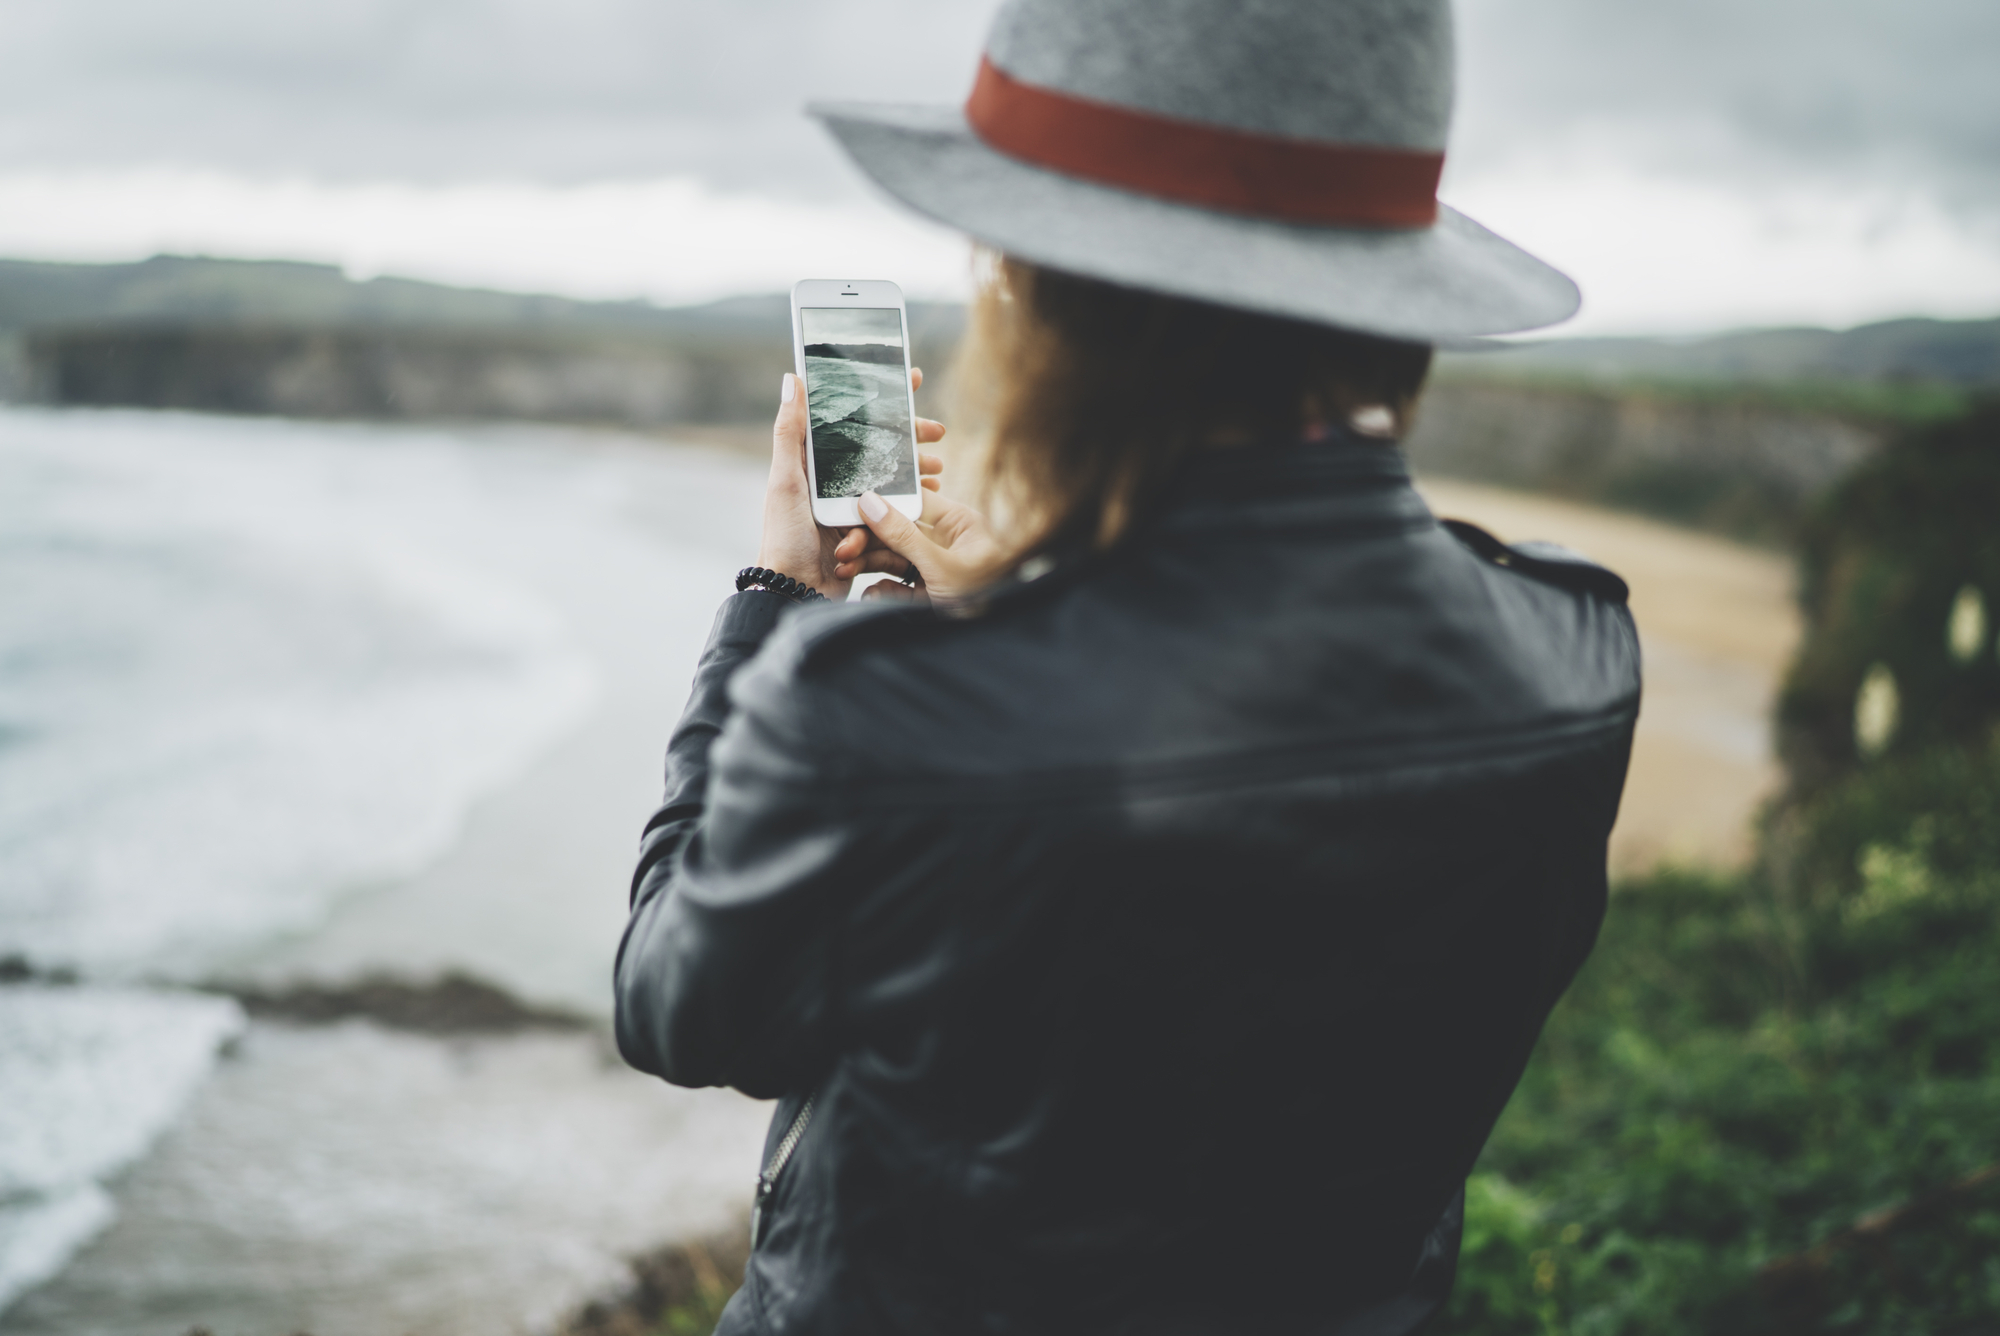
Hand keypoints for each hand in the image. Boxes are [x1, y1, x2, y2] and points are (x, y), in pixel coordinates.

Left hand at [756, 367, 945, 598]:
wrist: (795, 592)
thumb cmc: (784, 537)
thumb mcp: (786, 481)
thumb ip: (790, 433)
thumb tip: (793, 379)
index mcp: (813, 464)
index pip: (849, 421)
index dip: (878, 399)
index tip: (908, 380)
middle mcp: (832, 481)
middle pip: (878, 448)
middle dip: (910, 438)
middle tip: (938, 432)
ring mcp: (849, 506)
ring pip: (891, 478)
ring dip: (917, 470)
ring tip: (939, 468)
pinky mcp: (863, 531)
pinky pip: (894, 510)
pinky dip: (913, 501)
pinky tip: (931, 496)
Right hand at [835, 484, 1007, 609]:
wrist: (987, 644)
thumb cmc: (984, 599)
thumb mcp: (941, 566)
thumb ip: (904, 535)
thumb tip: (870, 502)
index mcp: (958, 524)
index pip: (913, 501)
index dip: (882, 505)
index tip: (852, 511)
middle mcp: (945, 541)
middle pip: (896, 530)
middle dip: (867, 540)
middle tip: (844, 552)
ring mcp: (933, 566)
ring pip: (890, 557)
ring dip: (865, 564)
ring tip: (843, 572)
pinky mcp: (925, 592)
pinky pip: (895, 583)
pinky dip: (880, 590)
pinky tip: (870, 597)